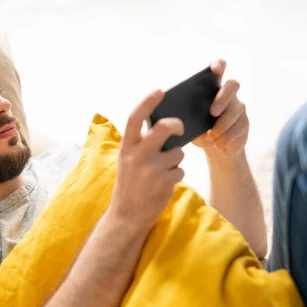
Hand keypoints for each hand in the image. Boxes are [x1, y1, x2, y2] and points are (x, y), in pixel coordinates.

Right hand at [108, 90, 184, 228]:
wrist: (127, 216)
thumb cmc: (130, 185)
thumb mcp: (127, 161)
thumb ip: (140, 145)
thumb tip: (163, 128)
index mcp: (126, 146)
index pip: (136, 117)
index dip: (148, 102)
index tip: (160, 91)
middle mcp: (138, 155)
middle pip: (164, 128)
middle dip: (176, 125)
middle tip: (179, 128)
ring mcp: (151, 168)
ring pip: (177, 153)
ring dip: (175, 161)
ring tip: (161, 173)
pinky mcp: (164, 181)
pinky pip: (180, 170)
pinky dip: (175, 176)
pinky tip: (163, 185)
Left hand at [192, 59, 248, 158]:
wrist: (213, 149)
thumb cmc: (197, 130)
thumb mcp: (188, 123)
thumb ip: (184, 116)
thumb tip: (175, 115)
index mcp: (212, 89)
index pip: (219, 68)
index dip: (218, 65)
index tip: (215, 69)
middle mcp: (228, 95)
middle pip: (233, 85)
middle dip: (223, 98)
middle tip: (212, 112)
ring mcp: (239, 109)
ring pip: (237, 110)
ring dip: (222, 126)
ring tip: (210, 138)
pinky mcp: (245, 124)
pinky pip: (240, 128)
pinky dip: (227, 138)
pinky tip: (218, 145)